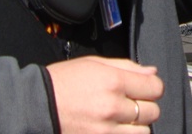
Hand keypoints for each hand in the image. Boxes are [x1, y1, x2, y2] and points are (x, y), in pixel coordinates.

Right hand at [47, 56, 162, 133]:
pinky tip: (114, 129)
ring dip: (136, 126)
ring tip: (121, 120)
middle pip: (152, 112)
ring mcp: (106, 131)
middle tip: (130, 104)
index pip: (156, 88)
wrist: (36, 106)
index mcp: (114, 82)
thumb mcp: (94, 63)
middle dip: (145, 107)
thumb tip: (152, 72)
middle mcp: (113, 108)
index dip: (152, 87)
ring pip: (143, 133)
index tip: (143, 88)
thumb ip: (127, 66)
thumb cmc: (63, 81)